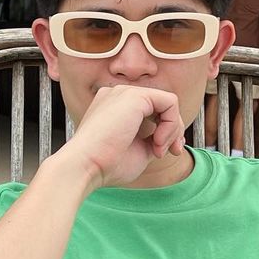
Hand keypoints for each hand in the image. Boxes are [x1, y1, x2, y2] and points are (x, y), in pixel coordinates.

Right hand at [57, 84, 187, 189]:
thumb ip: (153, 139)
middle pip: (161, 105)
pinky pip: (170, 102)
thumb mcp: (138, 151)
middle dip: (174, 130)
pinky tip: (157, 141)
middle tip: (171, 152)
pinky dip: (171, 124)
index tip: (166, 152)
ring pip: (168, 103)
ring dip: (172, 130)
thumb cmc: (106, 165)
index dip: (166, 130)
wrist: (85, 166)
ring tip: (158, 150)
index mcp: (114, 107)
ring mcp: (125, 92)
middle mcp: (118, 95)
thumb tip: (172, 136)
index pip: (150, 110)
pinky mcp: (135, 96)